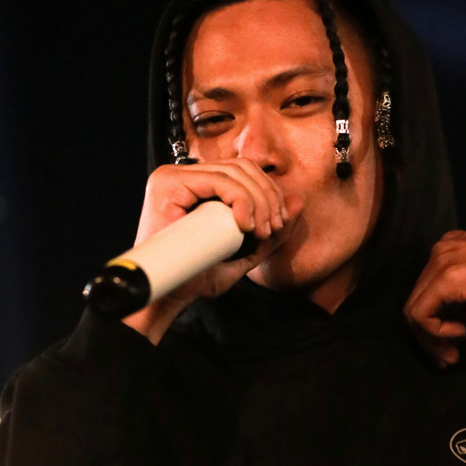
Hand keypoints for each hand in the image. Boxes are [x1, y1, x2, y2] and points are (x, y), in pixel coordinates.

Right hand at [123, 159, 302, 343]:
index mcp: (200, 184)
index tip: (276, 226)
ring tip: (259, 232)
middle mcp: (185, 174)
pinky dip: (241, 200)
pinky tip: (244, 225)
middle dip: (268, 197)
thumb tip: (299, 201)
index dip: (269, 193)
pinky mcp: (168, 184)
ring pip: (234, 172)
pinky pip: (218, 180)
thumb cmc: (199, 276)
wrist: (166, 298)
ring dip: (258, 201)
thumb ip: (272, 230)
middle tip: (270, 230)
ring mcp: (174, 176)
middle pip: (243, 167)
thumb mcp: (245, 251)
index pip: (245, 171)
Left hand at [403, 231, 465, 368]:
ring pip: (414, 308)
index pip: (427, 289)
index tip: (449, 349)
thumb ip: (464, 308)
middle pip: (417, 298)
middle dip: (428, 336)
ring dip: (430, 339)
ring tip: (451, 357)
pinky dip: (435, 332)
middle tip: (446, 360)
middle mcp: (439, 250)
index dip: (433, 322)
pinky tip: (461, 333)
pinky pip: (420, 314)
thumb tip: (451, 334)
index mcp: (449, 247)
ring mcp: (439, 261)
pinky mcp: (444, 278)